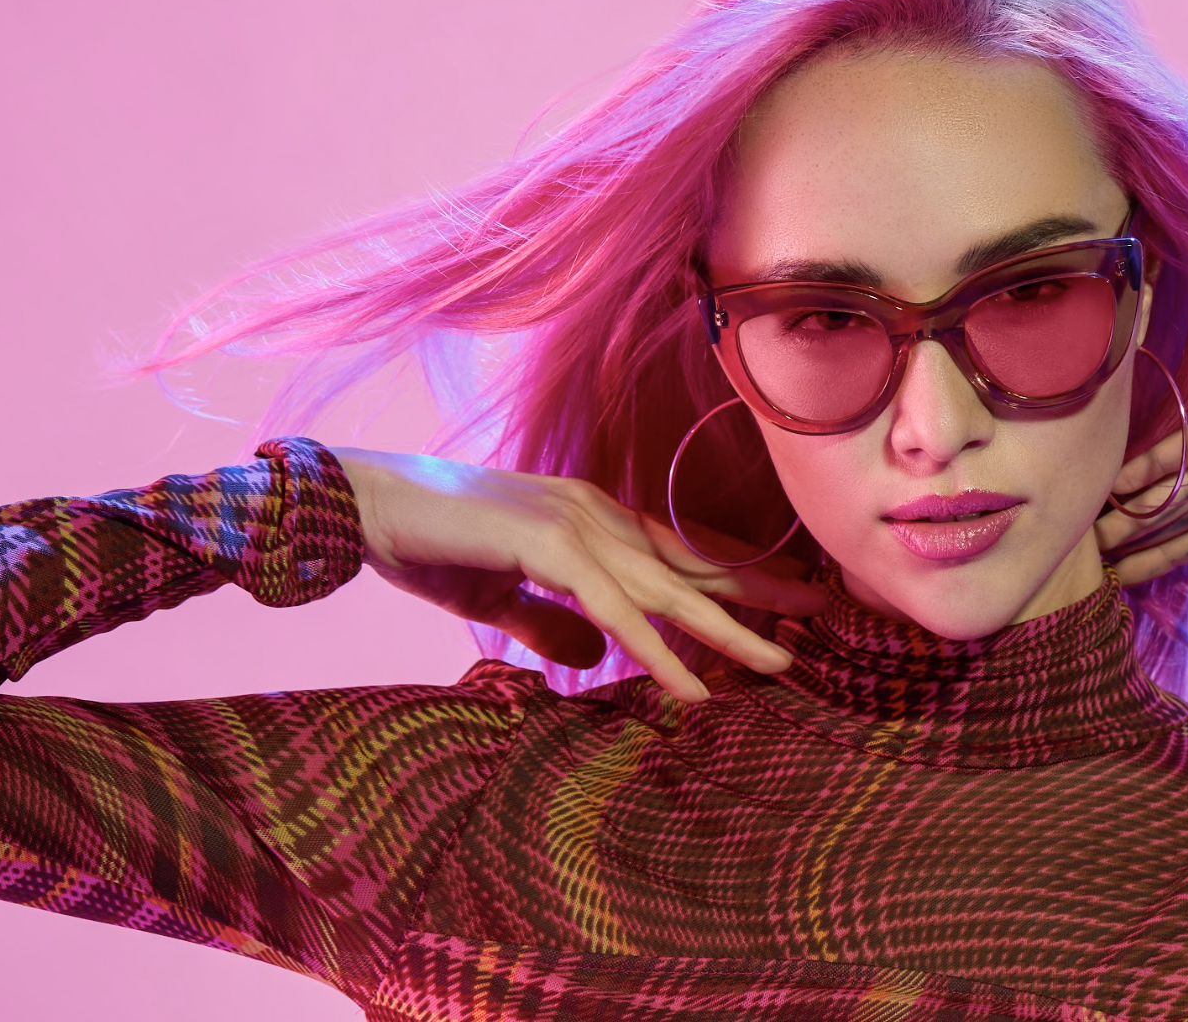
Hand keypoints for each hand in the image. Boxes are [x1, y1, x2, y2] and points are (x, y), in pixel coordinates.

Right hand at [332, 448, 827, 703]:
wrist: (361, 502)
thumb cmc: (428, 542)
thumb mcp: (501, 598)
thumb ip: (552, 626)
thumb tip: (595, 662)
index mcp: (592, 516)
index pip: (681, 547)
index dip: (735, 573)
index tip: (789, 596)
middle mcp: (597, 512)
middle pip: (696, 560)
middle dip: (763, 590)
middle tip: (825, 613)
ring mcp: (577, 524)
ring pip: (671, 588)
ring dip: (729, 631)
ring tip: (781, 665)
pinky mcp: (549, 546)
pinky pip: (617, 611)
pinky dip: (659, 652)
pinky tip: (694, 685)